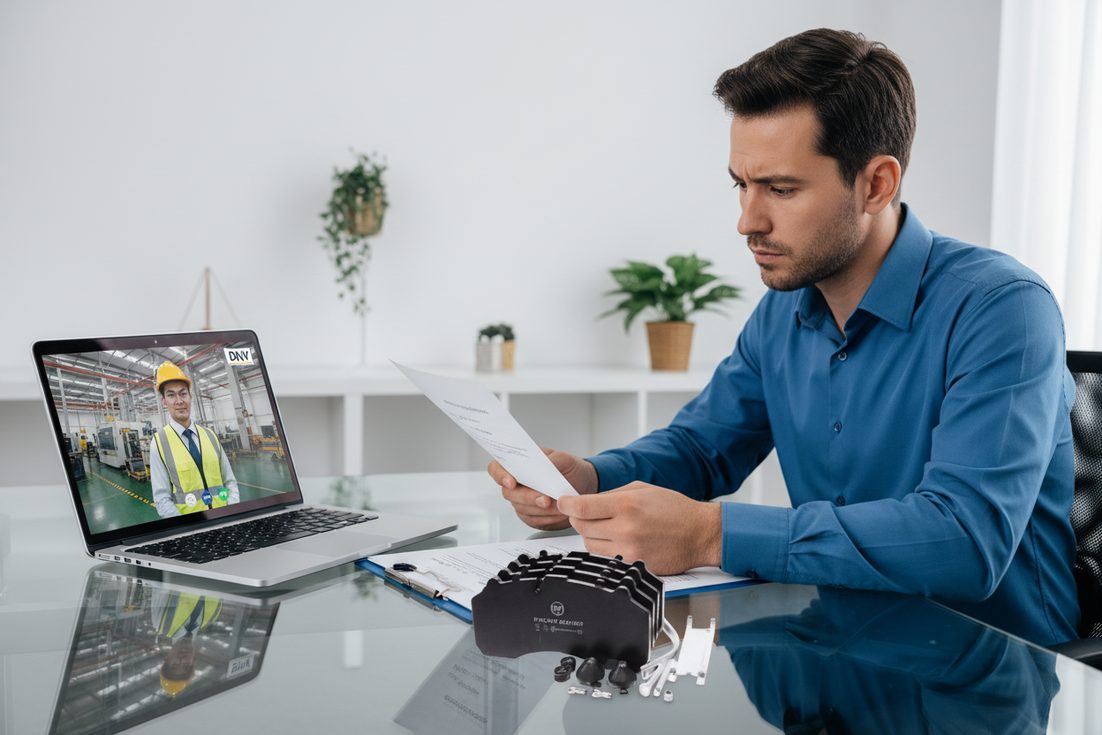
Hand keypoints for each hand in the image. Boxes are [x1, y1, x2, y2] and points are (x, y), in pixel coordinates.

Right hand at [488, 448, 597, 529]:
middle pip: (509, 493)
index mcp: (519, 464)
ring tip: (560, 506)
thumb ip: (551, 461)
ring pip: (522, 509)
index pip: (497, 468)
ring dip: (541, 510)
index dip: (500, 475)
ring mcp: (522, 501)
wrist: (583, 487)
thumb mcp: (565, 459)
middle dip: (528, 497)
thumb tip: (542, 466)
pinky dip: (547, 518)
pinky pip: (533, 521)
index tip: (512, 482)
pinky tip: (560, 513)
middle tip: (545, 499)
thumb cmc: (570, 469)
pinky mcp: (531, 516)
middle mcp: (517, 483)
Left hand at [557, 481, 721, 574]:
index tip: (562, 503)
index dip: (567, 504)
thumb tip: (585, 500)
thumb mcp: (642, 489)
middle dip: (578, 518)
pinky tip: (615, 541)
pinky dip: (604, 550)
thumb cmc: (674, 509)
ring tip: (605, 527)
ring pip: (589, 545)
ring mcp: (629, 551)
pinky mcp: (634, 567)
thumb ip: (611, 495)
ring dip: (590, 535)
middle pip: (581, 526)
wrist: (700, 534)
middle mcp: (625, 529)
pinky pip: (605, 560)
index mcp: (627, 505)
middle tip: (585, 513)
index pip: (582, 507)